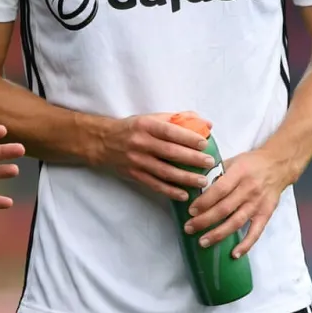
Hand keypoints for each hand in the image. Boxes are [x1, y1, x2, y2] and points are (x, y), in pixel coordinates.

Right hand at [89, 113, 215, 200]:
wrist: (102, 142)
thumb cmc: (132, 128)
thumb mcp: (150, 118)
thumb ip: (179, 119)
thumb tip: (207, 124)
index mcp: (146, 125)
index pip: (170, 131)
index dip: (188, 138)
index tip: (204, 143)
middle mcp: (141, 143)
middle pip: (170, 152)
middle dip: (192, 158)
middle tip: (209, 163)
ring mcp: (137, 160)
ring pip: (164, 171)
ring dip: (185, 178)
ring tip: (202, 181)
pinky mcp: (134, 174)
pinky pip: (154, 184)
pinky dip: (170, 191)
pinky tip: (184, 194)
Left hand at [183, 149, 293, 257]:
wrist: (278, 165)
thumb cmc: (250, 163)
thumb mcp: (232, 161)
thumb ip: (216, 173)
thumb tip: (195, 186)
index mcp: (239, 173)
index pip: (219, 190)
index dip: (204, 202)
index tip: (190, 210)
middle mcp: (249, 190)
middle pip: (224, 209)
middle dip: (204, 220)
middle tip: (189, 228)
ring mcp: (258, 204)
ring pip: (236, 222)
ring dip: (218, 234)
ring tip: (203, 242)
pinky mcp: (266, 214)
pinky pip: (256, 232)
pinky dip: (246, 244)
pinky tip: (234, 254)